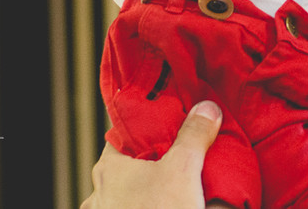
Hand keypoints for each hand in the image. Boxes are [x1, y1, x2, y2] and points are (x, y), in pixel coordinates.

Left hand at [80, 100, 222, 208]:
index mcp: (108, 168)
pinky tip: (168, 208)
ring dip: (147, 190)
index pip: (122, 134)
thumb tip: (207, 107)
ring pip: (127, 194)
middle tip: (179, 153)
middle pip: (127, 165)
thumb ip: (194, 135)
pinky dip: (145, 208)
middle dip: (152, 160)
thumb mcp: (183, 169)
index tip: (168, 121)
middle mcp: (100, 193)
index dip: (145, 125)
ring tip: (176, 187)